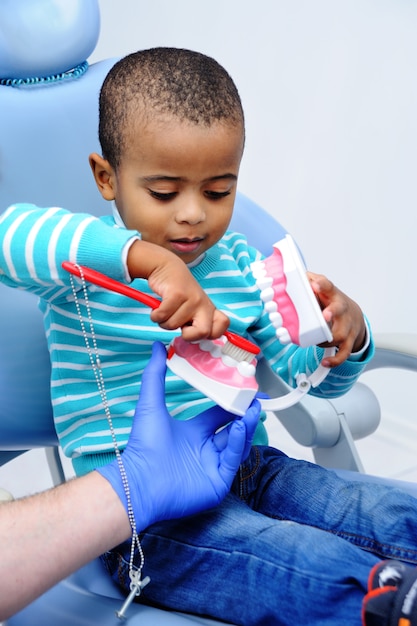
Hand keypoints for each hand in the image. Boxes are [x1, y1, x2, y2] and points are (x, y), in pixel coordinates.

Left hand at [98, 342, 260, 528]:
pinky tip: (241, 425)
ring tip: (253, 409)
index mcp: (193, 433)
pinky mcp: (218, 482)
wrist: (139, 482)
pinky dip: (239, 443)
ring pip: (237, 444)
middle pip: (233, 429)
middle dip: (246, 414)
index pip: (218, 415)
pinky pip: (233, 459)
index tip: (245, 389)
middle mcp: (205, 449)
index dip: (232, 402)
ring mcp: (213, 466)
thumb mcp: (151, 404)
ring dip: (247, 426)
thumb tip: (156, 346)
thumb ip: (154, 374)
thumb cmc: (143, 446)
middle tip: (258, 399)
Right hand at [128, 240, 228, 340]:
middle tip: (179, 325)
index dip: (209, 334)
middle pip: (203, 332)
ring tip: (166, 310)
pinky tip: (157, 308)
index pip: (222, 326)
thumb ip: (196, 323)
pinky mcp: (177, 294)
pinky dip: (155, 315)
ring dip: (163, 322)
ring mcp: (191, 299)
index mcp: (210, 309)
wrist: (167, 267)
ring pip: (173, 325)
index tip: (195, 330)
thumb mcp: (192, 308)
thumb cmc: (178, 293)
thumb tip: (193, 341)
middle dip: (187, 335)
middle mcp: (204, 304)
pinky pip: (162, 316)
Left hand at [308, 272, 366, 367]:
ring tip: (317, 340)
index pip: (328, 286)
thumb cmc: (332, 301)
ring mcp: (346, 326)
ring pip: (340, 334)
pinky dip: (336, 359)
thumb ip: (308, 280)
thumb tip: (290, 274)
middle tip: (325, 315)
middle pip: (339, 310)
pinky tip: (326, 362)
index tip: (314, 284)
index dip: (321, 285)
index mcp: (332, 295)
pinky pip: (344, 353)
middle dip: (332, 312)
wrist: (354, 314)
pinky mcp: (348, 341)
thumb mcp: (322, 288)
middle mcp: (341, 310)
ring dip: (327, 338)